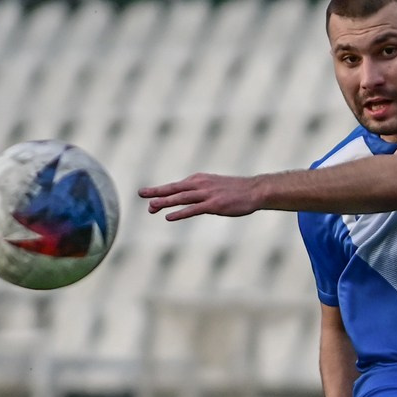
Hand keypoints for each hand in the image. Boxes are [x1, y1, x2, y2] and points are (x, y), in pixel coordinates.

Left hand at [140, 172, 262, 220]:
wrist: (255, 190)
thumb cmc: (235, 190)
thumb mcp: (214, 186)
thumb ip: (199, 191)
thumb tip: (187, 198)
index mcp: (199, 179)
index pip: (175, 185)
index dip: (160, 191)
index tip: (145, 194)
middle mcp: (200, 185)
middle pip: (174, 189)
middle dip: (157, 192)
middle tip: (141, 194)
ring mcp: (207, 195)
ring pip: (182, 198)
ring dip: (165, 202)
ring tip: (151, 207)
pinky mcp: (214, 205)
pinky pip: (194, 209)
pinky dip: (180, 213)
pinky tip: (169, 217)